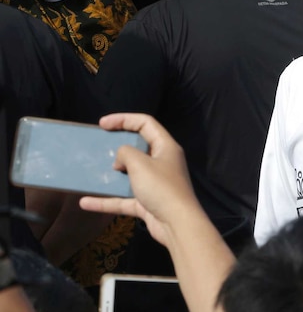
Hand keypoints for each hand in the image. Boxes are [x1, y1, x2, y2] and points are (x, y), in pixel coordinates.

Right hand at [79, 114, 201, 247]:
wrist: (177, 224)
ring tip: (92, 171)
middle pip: (138, 148)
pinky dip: (106, 200)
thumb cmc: (161, 187)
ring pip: (129, 175)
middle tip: (99, 146)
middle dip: (118, 146)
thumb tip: (120, 161)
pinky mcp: (147, 203)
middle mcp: (161, 163)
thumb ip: (126, 153)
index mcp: (166, 147)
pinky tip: (85, 202)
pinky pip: (123, 199)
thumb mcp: (140, 163)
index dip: (124, 119)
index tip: (102, 124)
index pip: (145, 124)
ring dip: (111, 174)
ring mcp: (154, 184)